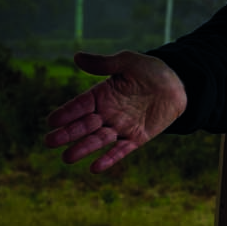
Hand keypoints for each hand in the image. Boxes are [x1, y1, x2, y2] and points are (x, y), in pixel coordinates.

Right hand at [44, 50, 187, 172]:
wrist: (177, 85)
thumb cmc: (150, 71)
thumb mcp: (127, 62)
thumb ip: (103, 63)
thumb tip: (76, 57)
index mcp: (101, 95)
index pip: (80, 105)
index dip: (66, 113)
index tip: (51, 121)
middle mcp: (107, 113)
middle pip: (84, 125)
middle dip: (67, 134)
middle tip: (49, 142)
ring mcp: (121, 127)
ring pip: (99, 140)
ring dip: (83, 149)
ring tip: (66, 158)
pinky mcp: (136, 139)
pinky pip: (121, 151)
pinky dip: (109, 159)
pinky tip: (95, 168)